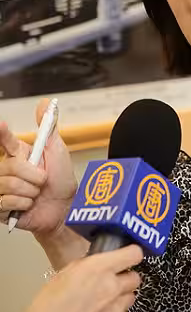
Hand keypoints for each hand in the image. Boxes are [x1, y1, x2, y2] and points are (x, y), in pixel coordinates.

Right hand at [0, 99, 76, 236]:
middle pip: (11, 166)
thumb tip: (46, 104)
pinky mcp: (1, 207)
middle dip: (34, 175)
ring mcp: (3, 188)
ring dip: (30, 191)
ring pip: (9, 184)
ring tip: (36, 193)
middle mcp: (8, 169)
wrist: (64, 207)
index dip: (2, 133)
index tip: (2, 125)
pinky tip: (28, 205)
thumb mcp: (57, 150)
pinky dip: (23, 204)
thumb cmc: (61, 180)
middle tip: (42, 180)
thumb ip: (49, 127)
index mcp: (20, 153)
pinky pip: (6, 202)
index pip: (5, 140)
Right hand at [1, 244, 142, 311]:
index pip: (133, 253)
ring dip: (120, 296)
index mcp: (98, 269)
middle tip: (112, 280)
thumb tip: (97, 264)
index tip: (128, 255)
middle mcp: (112, 287)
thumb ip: (87, 266)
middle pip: (135, 277)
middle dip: (125, 277)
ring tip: (101, 301)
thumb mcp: (64, 275)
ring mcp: (116, 310)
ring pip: (130, 297)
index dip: (131, 253)